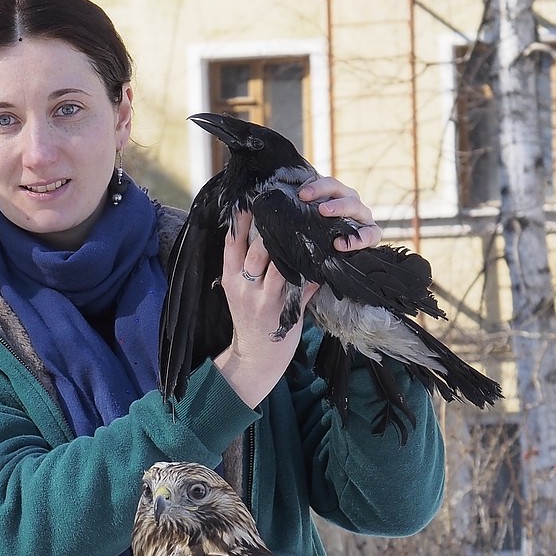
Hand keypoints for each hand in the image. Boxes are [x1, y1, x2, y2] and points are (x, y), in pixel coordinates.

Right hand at [214, 210, 318, 408]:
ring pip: (281, 264)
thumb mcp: (238, 291)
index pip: (232, 243)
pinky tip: (325, 257)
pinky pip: (303, 284)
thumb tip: (260, 232)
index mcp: (230, 278)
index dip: (242, 219)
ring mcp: (264, 300)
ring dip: (296, 245)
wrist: (255, 357)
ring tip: (309, 224)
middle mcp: (244, 287)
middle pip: (258, 249)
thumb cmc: (249, 319)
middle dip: (273, 226)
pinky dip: (314, 270)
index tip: (252, 198)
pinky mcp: (285, 311)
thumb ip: (246, 266)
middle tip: (287, 204)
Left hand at [297, 176, 380, 251]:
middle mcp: (350, 202)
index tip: (301, 195)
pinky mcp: (371, 233)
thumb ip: (296, 219)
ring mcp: (362, 216)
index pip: (329, 184)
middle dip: (328, 194)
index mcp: (336, 195)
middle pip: (342, 191)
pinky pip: (370, 233)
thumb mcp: (306, 223)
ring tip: (325, 214)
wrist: (335, 255)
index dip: (316, 187)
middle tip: (317, 205)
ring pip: (356, 206)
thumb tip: (273, 223)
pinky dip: (359, 239)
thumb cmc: (317, 235)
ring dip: (341, 208)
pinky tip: (340, 244)